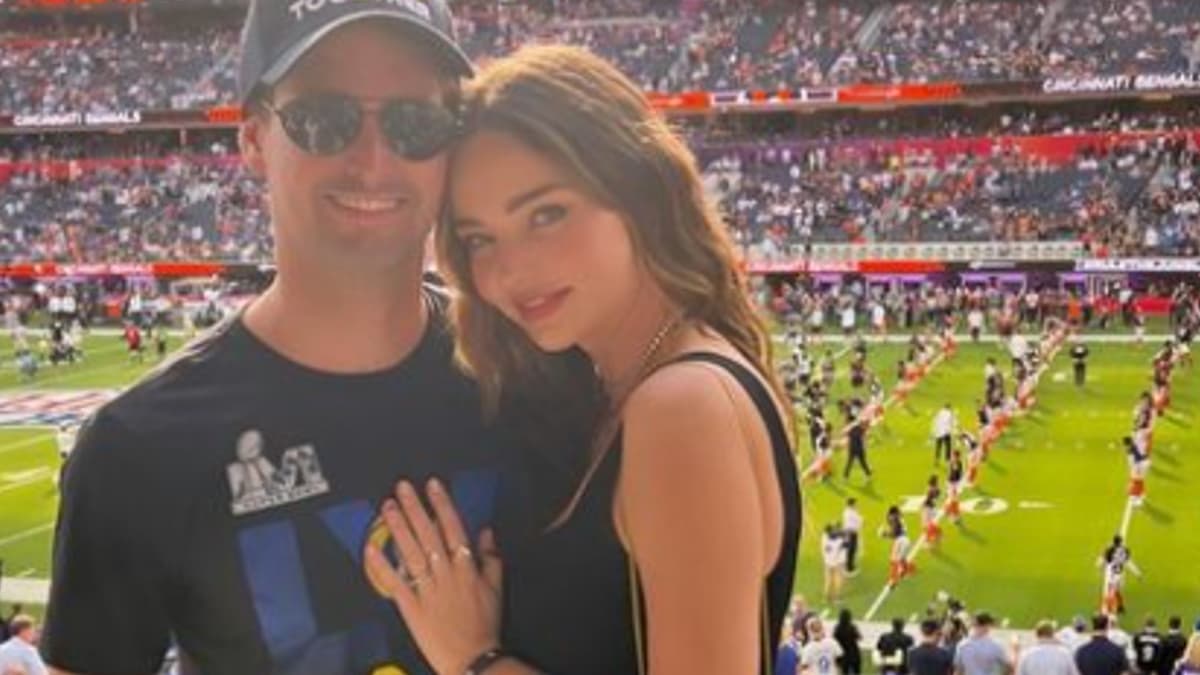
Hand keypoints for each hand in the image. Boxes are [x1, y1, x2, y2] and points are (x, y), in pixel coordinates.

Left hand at [364, 478, 502, 674]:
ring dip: (398, 528)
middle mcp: (445, 574)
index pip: (453, 528)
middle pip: (428, 535)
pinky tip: (370, 548)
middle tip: (402, 487)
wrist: (473, 660)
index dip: (442, 505)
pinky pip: (394, 583)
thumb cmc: (486, 624)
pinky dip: (382, 566)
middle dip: (415, 509)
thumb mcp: (496, 587)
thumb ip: (491, 557)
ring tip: (387, 508)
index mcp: (466, 567)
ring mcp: (427, 590)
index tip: (432, 485)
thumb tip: (486, 530)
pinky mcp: (411, 608)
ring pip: (411, 553)